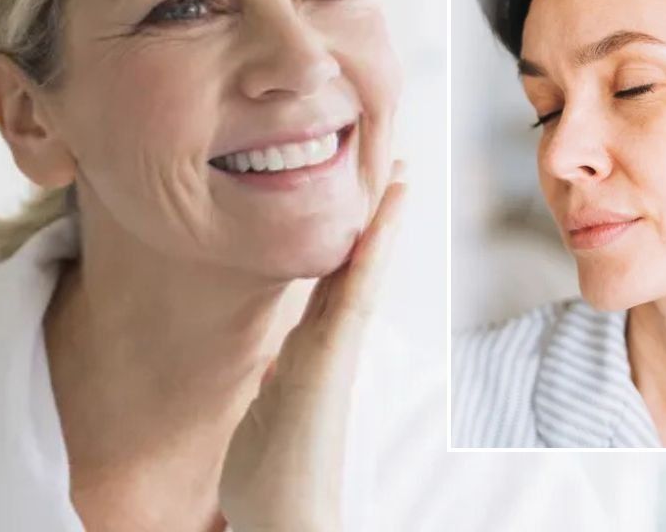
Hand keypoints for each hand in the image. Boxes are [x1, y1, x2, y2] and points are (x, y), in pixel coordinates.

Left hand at [217, 162, 406, 530]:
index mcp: (309, 353)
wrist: (285, 522)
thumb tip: (279, 358)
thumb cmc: (271, 477)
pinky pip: (351, 303)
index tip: (364, 196)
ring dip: (379, 228)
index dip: (349, 237)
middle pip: (354, 267)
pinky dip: (367, 263)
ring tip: (399, 182)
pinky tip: (376, 229)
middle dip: (375, 219)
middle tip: (398, 169)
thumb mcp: (266, 408)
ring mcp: (331, 355)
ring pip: (360, 276)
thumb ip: (278, 376)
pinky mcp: (328, 366)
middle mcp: (325, 347)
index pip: (333, 280)